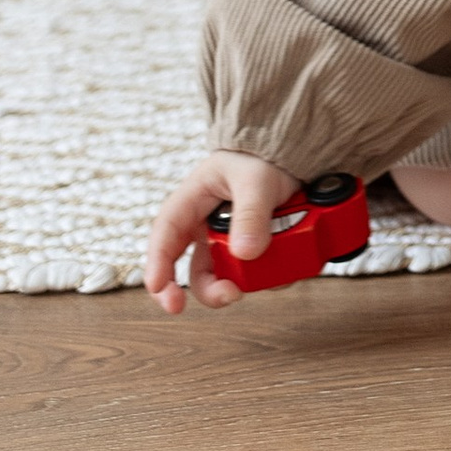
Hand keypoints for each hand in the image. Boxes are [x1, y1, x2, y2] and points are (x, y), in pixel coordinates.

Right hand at [143, 153, 304, 312]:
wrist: (291, 155)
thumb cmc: (262, 157)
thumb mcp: (256, 179)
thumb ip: (251, 212)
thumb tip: (246, 253)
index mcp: (191, 203)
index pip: (166, 236)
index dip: (159, 267)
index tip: (164, 293)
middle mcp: (205, 229)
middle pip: (197, 270)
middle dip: (210, 289)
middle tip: (230, 296)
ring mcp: (229, 243)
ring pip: (229, 276)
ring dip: (249, 279)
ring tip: (277, 264)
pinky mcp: (252, 251)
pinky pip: (259, 272)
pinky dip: (273, 273)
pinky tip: (290, 261)